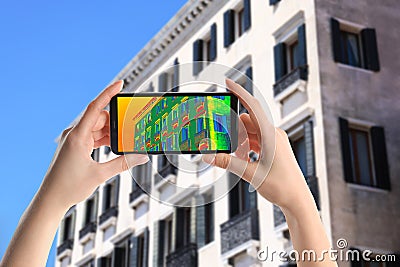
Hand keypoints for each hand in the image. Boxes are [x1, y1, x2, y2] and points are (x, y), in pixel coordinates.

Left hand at [42, 80, 148, 209]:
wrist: (51, 199)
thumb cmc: (69, 187)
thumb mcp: (100, 175)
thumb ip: (123, 163)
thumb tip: (141, 156)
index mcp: (77, 136)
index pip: (95, 107)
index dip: (108, 93)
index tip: (120, 84)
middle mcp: (74, 135)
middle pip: (100, 119)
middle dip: (116, 123)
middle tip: (130, 130)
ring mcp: (73, 140)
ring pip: (97, 128)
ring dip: (110, 133)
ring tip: (123, 142)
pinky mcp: (75, 147)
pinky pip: (93, 136)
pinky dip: (104, 139)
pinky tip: (113, 147)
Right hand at [203, 79, 313, 210]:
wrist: (297, 200)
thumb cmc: (281, 187)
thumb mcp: (250, 173)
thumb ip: (227, 162)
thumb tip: (208, 155)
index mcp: (272, 135)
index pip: (253, 107)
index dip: (240, 93)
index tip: (228, 83)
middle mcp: (274, 134)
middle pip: (247, 122)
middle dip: (232, 129)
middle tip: (217, 137)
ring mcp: (274, 141)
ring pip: (250, 132)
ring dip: (238, 140)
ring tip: (230, 154)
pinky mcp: (273, 149)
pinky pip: (255, 140)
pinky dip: (244, 146)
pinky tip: (238, 156)